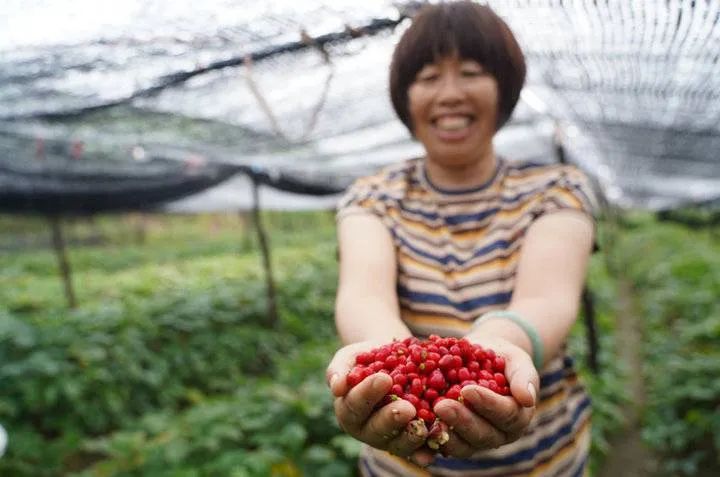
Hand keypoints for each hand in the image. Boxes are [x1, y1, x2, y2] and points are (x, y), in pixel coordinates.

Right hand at [326, 341, 430, 462]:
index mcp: (348, 411)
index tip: (384, 379)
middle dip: (391, 419)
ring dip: (410, 438)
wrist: (392, 361)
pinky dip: (425, 451)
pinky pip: (417, 450)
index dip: (368, 393)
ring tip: (423, 428)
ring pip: (397, 444)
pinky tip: (433, 448)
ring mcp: (389, 439)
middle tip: (407, 409)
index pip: (355, 405)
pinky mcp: (410, 442)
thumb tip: (337, 386)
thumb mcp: (349, 357)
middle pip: (376, 429)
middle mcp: (366, 430)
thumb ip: (339, 370)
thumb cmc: (366, 359)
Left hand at [432, 337, 538, 457]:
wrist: (479, 358)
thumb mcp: (515, 359)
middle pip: (482, 434)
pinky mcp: (454, 439)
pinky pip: (443, 444)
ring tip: (428, 416)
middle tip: (442, 405)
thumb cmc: (501, 358)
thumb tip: (527, 398)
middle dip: (462, 420)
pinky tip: (417, 426)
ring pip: (463, 445)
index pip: (506, 415)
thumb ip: (523, 376)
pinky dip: (430, 438)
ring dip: (445, 433)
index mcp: (517, 417)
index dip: (488, 404)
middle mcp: (498, 434)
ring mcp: (475, 440)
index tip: (468, 390)